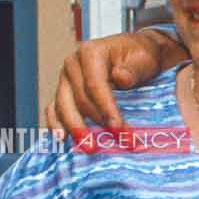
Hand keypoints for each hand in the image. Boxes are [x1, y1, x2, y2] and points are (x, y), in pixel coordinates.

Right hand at [48, 28, 181, 133]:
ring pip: (62, 106)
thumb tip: (120, 78)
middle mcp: (72, 65)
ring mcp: (65, 79)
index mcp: (90, 53)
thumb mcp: (144, 58)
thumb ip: (133, 69)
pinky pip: (54, 109)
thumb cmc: (141, 55)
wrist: (136, 52)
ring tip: (87, 147)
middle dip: (94, 124)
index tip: (119, 129)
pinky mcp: (64, 91)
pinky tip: (61, 139)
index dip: (106, 109)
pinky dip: (56, 124)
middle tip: (109, 144)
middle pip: (78, 99)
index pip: (95, 85)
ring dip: (74, 129)